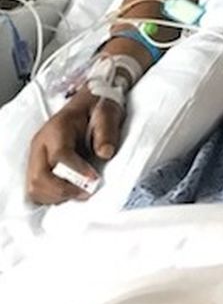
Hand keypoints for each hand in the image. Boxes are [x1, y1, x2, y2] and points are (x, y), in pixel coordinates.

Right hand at [26, 89, 121, 203]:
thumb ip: (107, 133)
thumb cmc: (97, 110)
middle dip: (63, 190)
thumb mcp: (108, 114)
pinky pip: (36, 189)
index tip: (94, 178)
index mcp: (57, 129)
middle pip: (39, 176)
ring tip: (80, 192)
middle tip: (86, 191)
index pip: (60, 155)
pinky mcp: (38, 167)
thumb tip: (105, 153)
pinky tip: (69, 192)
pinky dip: (51, 197)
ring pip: (34, 187)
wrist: (88, 106)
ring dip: (56, 196)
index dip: (76, 170)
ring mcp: (37, 157)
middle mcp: (41, 145)